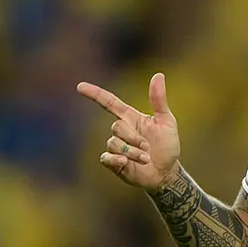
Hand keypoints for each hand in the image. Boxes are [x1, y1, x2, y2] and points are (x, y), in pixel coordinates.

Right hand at [77, 72, 180, 191]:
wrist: (166, 171)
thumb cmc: (167, 145)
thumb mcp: (167, 121)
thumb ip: (159, 100)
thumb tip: (158, 75)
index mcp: (131, 118)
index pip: (109, 102)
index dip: (95, 94)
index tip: (80, 87)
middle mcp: (121, 131)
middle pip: (116, 126)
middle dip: (134, 138)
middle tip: (148, 147)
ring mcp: (116, 147)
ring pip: (113, 143)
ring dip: (132, 151)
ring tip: (145, 158)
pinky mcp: (114, 162)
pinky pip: (106, 157)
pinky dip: (116, 159)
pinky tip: (126, 162)